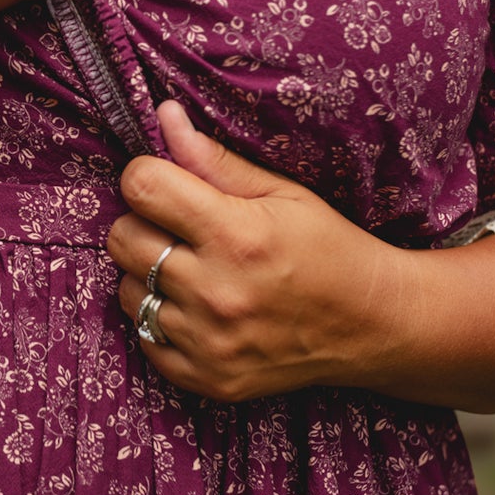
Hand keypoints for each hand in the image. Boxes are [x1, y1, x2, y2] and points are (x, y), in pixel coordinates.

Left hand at [107, 101, 408, 402]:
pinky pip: (144, 338)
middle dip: (144, 224)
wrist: (372, 324)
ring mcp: (209, 341)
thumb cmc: (327, 247)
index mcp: (236, 234)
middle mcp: (216, 291)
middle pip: (123, 239)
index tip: (166, 184)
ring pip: (128, 290)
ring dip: (149, 275)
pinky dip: (162, 320)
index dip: (146, 177)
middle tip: (182, 230)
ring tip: (194, 271)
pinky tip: (198, 309)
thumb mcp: (280, 193)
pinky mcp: (206, 378)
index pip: (141, 188)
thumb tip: (163, 116)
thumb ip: (214, 160)